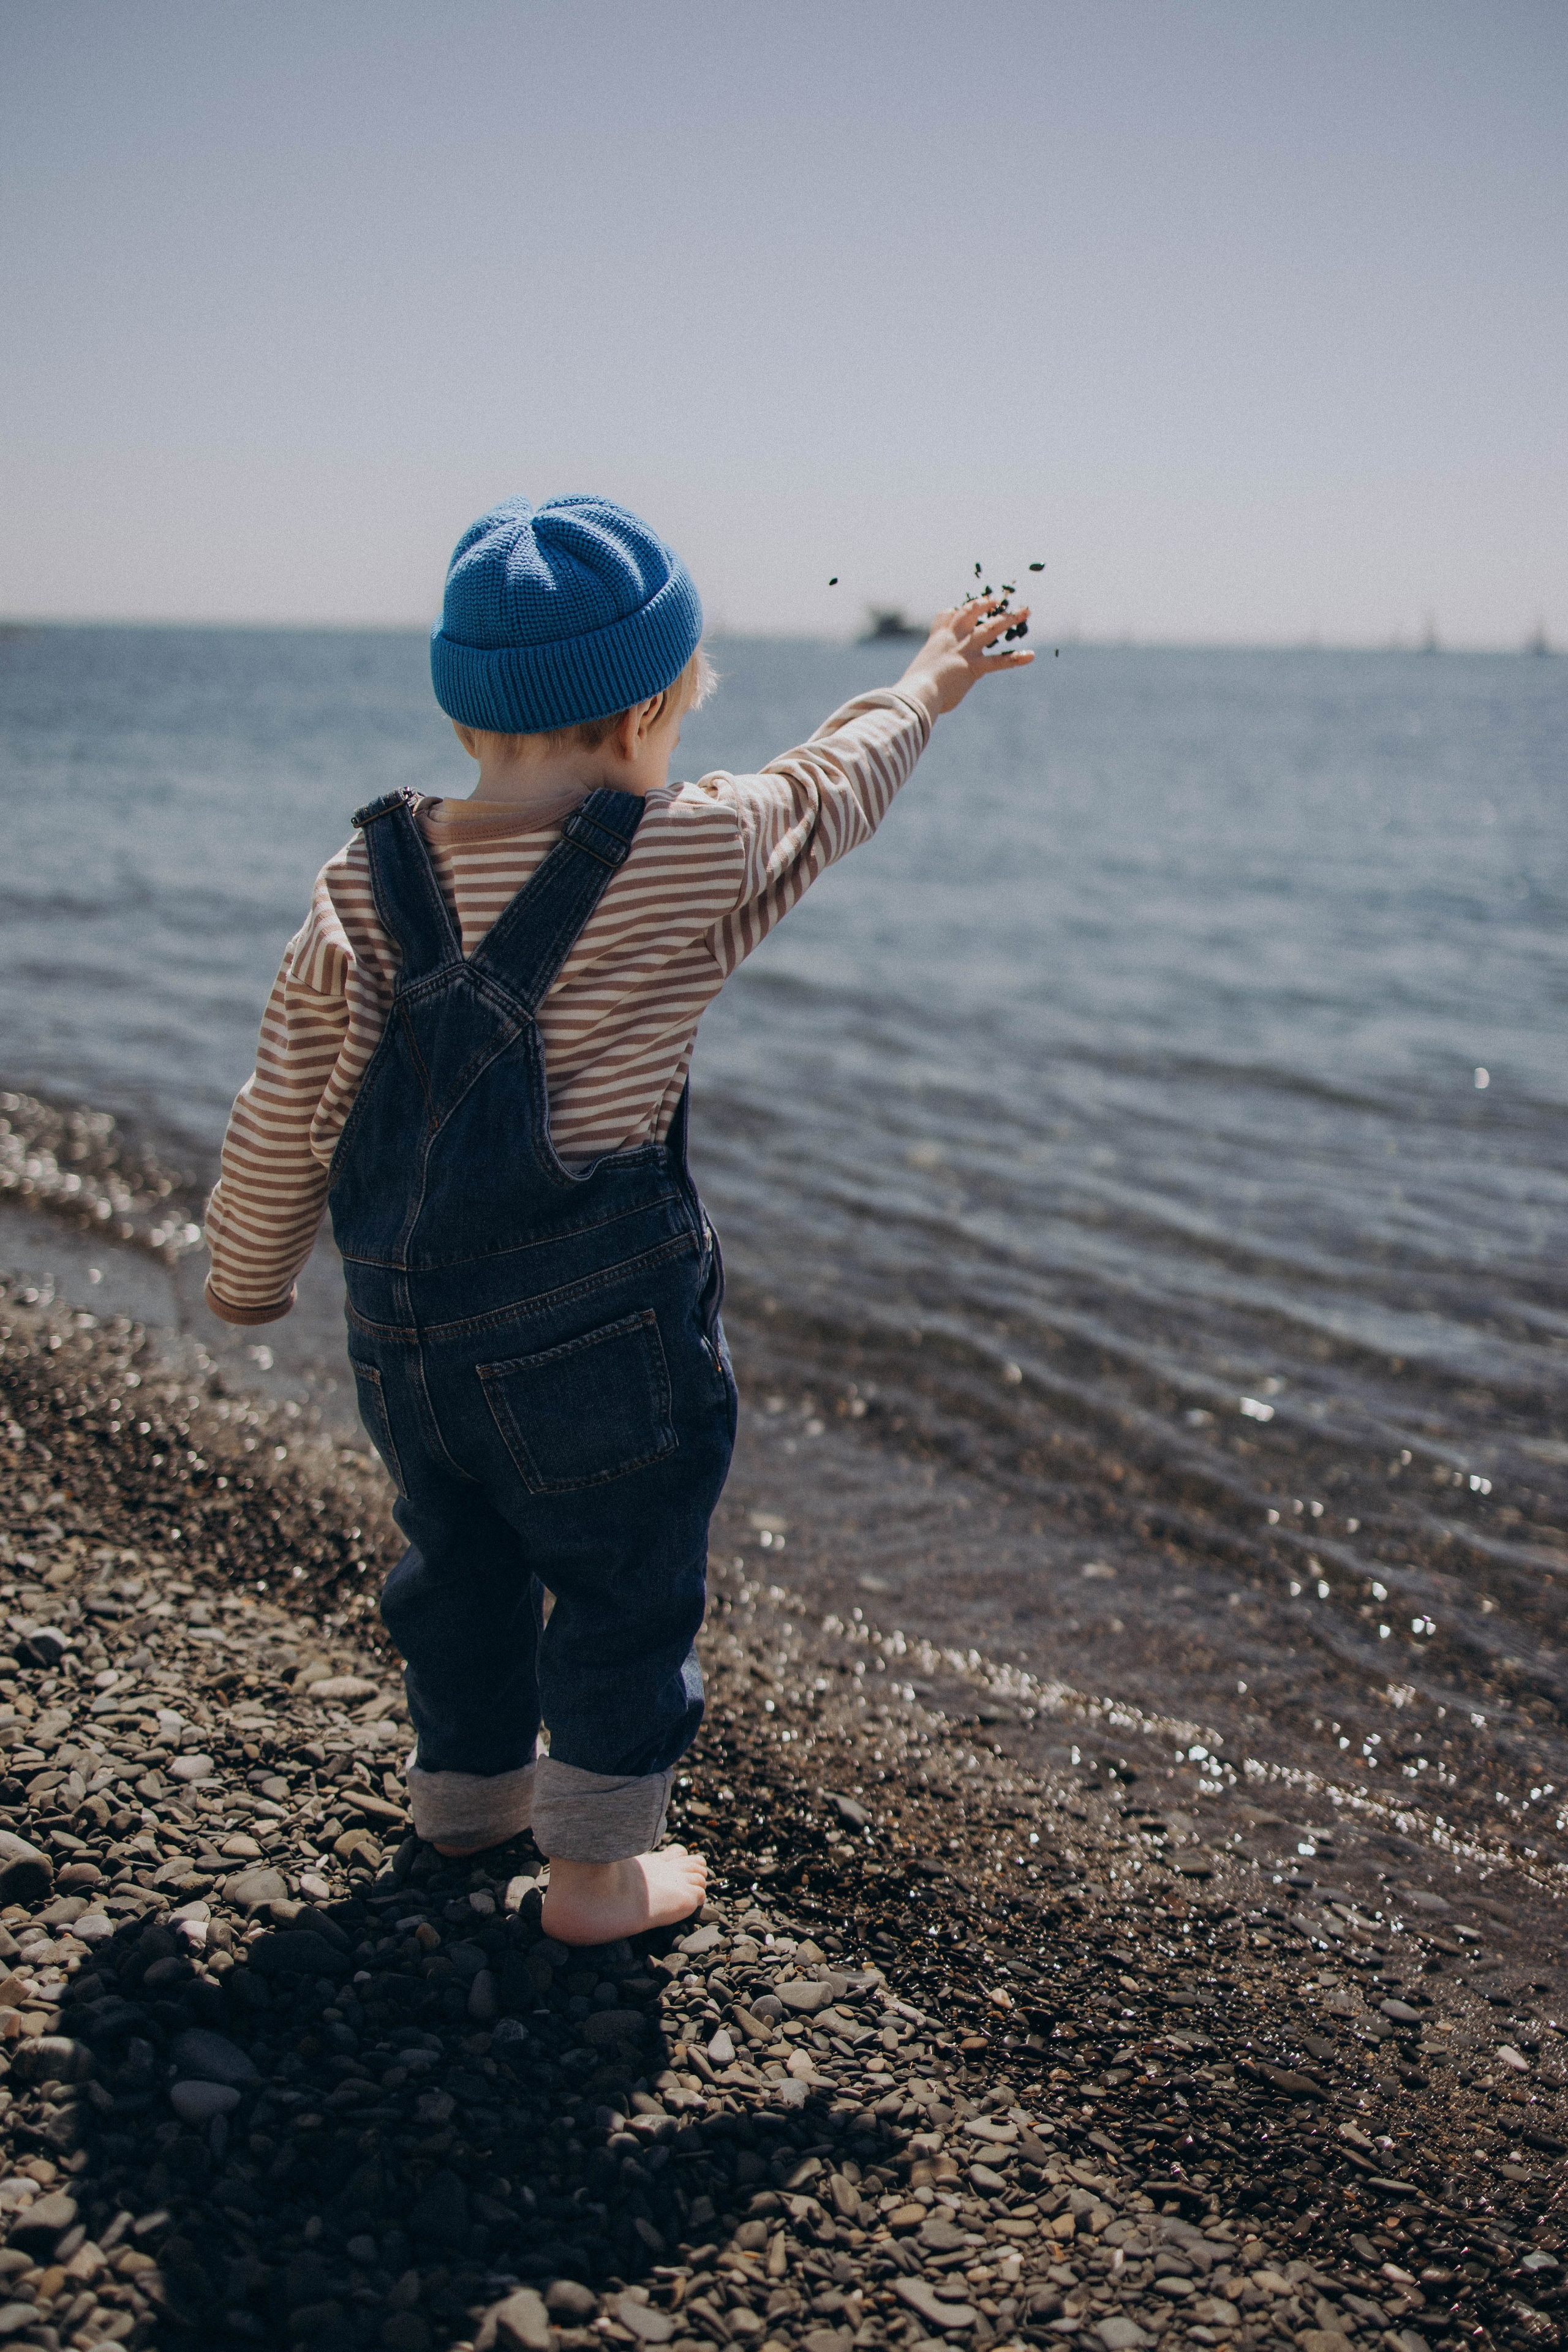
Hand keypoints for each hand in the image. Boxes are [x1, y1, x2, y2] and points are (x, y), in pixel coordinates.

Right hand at [897, 598, 1034, 717]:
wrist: (918, 693)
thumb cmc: (916, 690)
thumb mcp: (922, 676)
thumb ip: (935, 675)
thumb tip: (941, 686)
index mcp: (936, 640)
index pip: (945, 617)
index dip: (955, 612)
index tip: (960, 609)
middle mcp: (951, 640)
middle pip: (970, 613)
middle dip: (985, 604)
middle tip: (998, 599)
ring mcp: (964, 651)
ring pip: (990, 629)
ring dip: (1009, 619)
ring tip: (1025, 611)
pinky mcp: (974, 667)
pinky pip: (998, 661)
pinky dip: (1015, 659)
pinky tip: (1030, 655)